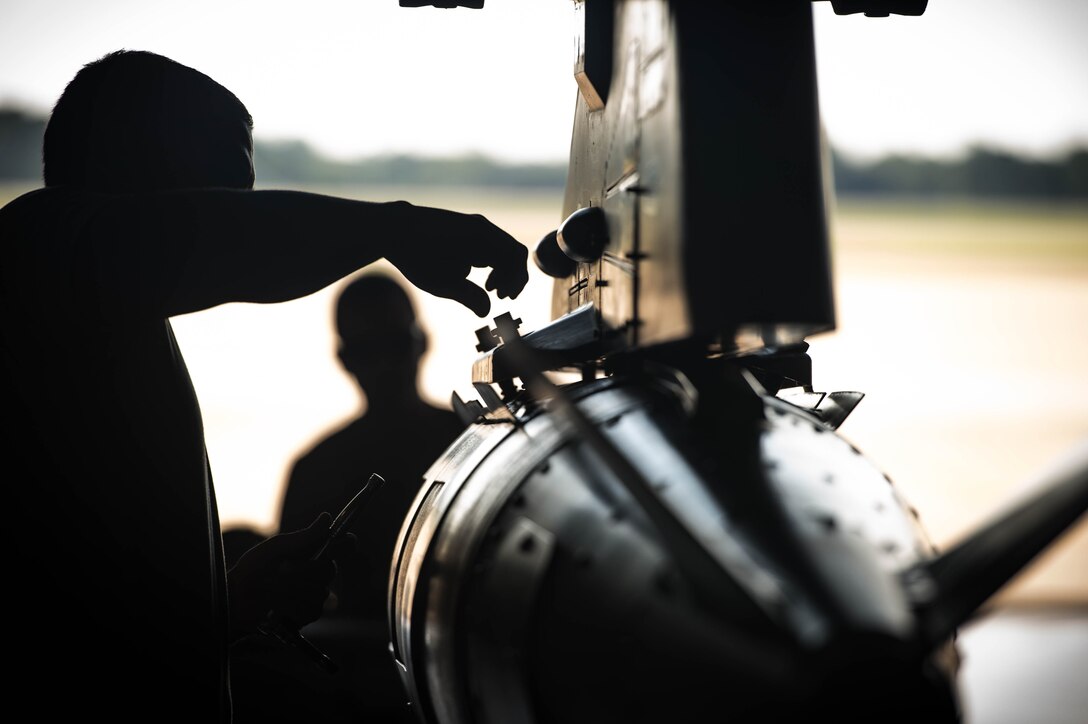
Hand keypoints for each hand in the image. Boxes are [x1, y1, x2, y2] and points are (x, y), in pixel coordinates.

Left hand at [226, 513, 342, 640]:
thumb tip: (327, 518)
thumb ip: (302, 538)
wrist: (236, 604)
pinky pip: (312, 610)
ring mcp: (313, 594)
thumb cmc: (251, 572)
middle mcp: (314, 572)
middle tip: (282, 570)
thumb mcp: (275, 550)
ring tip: (272, 591)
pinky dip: (293, 608)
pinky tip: (279, 607)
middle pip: (329, 570)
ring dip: (293, 592)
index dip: (346, 543)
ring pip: (320, 592)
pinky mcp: (307, 614)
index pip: (338, 544)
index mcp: (308, 552)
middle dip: (304, 572)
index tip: (347, 541)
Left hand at [386, 204, 529, 316]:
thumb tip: (486, 311)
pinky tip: (476, 276)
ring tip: (489, 289)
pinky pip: (490, 246)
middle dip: (512, 277)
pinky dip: (491, 263)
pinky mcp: (467, 231)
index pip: (515, 257)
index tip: (502, 297)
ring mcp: (475, 227)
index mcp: (481, 236)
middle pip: (513, 252)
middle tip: (501, 297)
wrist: (393, 229)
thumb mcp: (439, 281)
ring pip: (502, 249)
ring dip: (502, 271)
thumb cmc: (416, 254)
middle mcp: (482, 227)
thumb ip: (467, 296)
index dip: (515, 280)